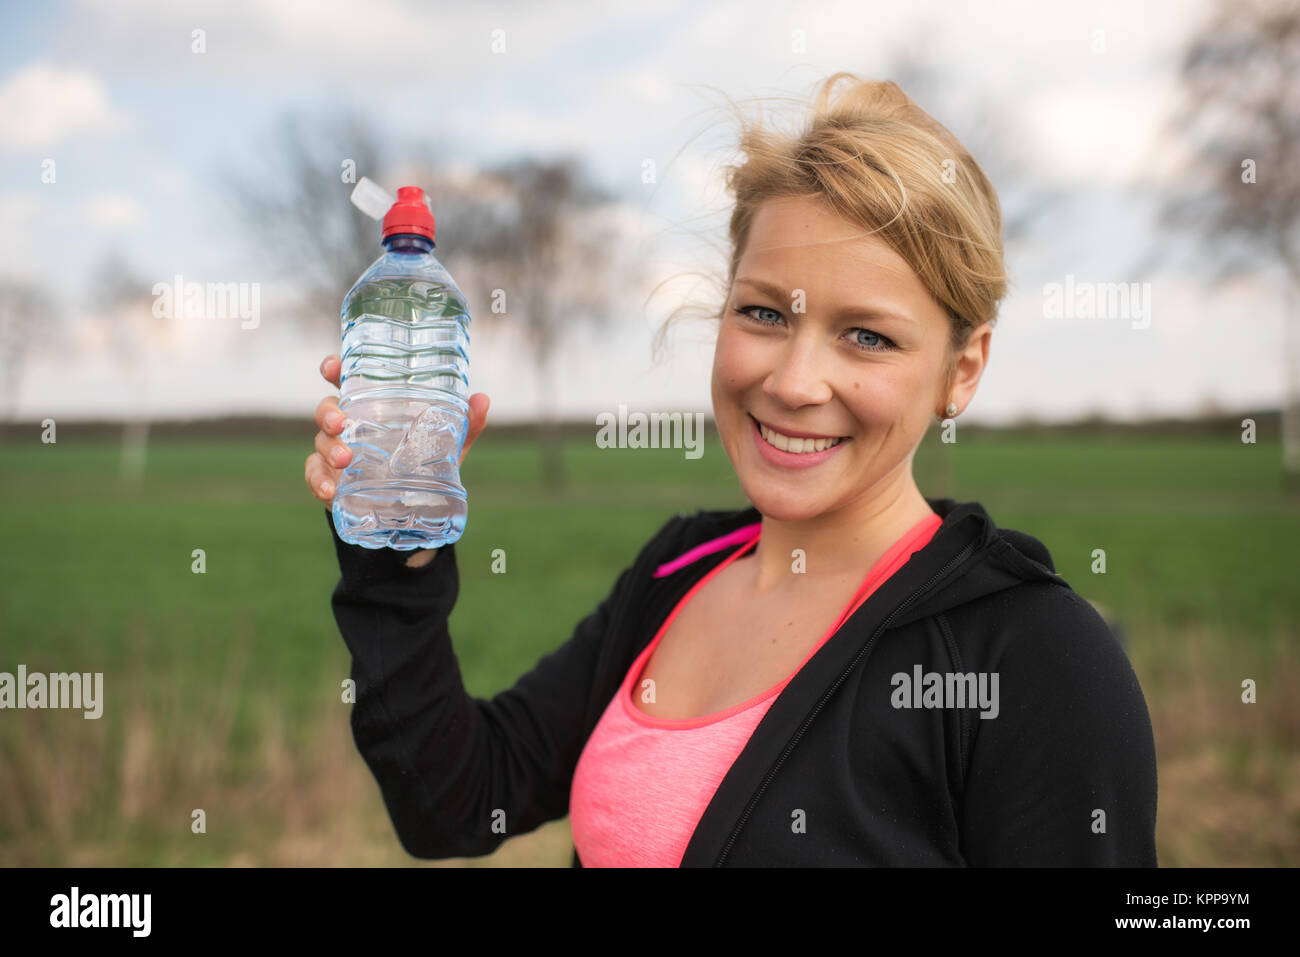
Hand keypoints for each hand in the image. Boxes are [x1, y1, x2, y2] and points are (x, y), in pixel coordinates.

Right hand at [305, 353, 489, 504]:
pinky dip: (319, 481)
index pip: (347, 381)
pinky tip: (332, 490)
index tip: (332, 367)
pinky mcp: (330, 478)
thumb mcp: (445, 444)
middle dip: (328, 413)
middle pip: (327, 409)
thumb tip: (482, 399)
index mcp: (371, 408)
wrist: (408, 507)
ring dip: (328, 449)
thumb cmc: (421, 461)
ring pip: (320, 442)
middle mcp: (349, 426)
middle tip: (340, 423)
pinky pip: (314, 475)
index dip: (334, 369)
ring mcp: (335, 452)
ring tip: (345, 460)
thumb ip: (463, 424)